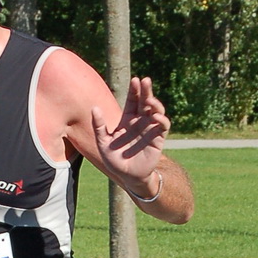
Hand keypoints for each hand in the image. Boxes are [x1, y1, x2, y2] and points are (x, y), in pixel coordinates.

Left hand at [92, 76, 169, 195]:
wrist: (128, 177)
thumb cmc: (115, 160)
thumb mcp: (103, 143)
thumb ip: (99, 126)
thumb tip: (94, 108)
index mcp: (127, 120)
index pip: (132, 101)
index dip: (135, 91)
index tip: (135, 80)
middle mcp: (140, 122)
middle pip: (145, 102)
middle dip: (146, 91)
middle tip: (146, 80)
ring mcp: (150, 129)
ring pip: (156, 111)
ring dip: (155, 103)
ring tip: (150, 100)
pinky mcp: (158, 139)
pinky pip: (163, 126)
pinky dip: (162, 120)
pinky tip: (156, 116)